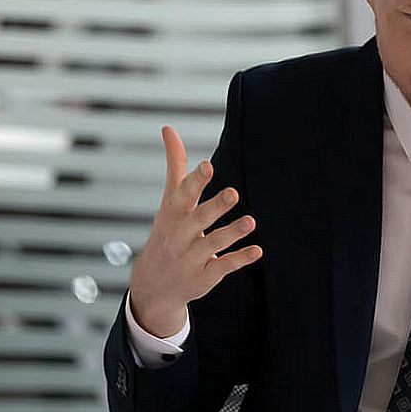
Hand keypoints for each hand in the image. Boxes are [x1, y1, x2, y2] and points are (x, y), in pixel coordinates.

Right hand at [128, 125, 261, 336]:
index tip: (208, 164)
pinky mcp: (204, 276)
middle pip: (198, 219)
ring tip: (251, 221)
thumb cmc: (168, 230)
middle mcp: (180, 235)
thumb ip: (175, 165)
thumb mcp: (170, 200)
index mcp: (172, 213)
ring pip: (213, 244)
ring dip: (232, 233)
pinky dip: (239, 258)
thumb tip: (168, 127)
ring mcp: (191, 257)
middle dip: (215, 207)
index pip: (183, 194)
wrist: (153, 283)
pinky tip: (257, 250)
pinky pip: (222, 266)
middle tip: (233, 193)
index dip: (195, 180)